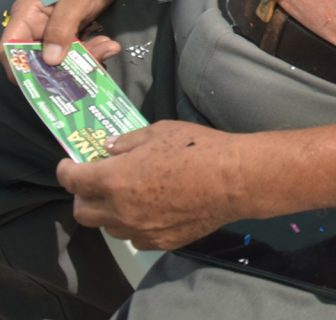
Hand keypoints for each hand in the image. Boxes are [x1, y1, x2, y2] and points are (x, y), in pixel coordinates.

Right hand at [1, 0, 125, 79]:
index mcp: (28, 14)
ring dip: (83, 59)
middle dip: (62, 67)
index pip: (9, 48)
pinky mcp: (71, 32)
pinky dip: (91, 52)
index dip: (19, 69)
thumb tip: (50, 60)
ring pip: (61, 58)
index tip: (43, 83)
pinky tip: (110, 45)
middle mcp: (36, 25)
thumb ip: (62, 27)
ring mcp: (54, 30)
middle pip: (38, 59)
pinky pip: (76, 51)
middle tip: (89, 65)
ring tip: (107, 47)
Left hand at [57, 121, 239, 249]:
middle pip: (83, 212)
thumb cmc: (195, 147)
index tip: (67, 164)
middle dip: (82, 195)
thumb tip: (109, 149)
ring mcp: (140, 231)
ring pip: (108, 227)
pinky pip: (134, 236)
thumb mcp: (159, 131)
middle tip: (94, 180)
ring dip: (108, 210)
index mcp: (115, 179)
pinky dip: (132, 223)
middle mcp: (120, 210)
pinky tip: (148, 208)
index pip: (74, 181)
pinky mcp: (160, 242)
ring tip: (125, 193)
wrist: (231, 179)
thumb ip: (128, 142)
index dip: (66, 171)